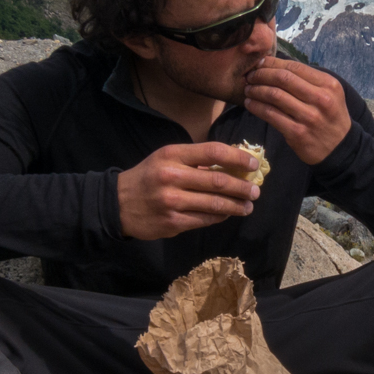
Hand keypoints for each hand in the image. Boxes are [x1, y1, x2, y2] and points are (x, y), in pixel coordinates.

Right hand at [117, 142, 260, 239]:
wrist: (117, 204)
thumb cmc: (148, 177)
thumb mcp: (166, 158)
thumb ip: (195, 159)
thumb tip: (232, 163)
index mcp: (173, 155)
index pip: (214, 152)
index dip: (238, 157)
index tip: (253, 164)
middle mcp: (172, 176)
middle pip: (219, 181)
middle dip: (242, 187)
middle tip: (255, 191)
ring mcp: (172, 201)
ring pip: (215, 204)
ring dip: (237, 205)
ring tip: (248, 206)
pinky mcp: (173, 222)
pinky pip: (205, 220)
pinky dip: (220, 217)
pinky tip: (228, 214)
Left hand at [243, 57, 350, 164]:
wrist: (339, 149)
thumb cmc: (329, 118)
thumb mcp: (329, 94)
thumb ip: (308, 81)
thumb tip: (277, 66)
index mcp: (328, 84)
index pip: (295, 67)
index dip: (273, 63)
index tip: (260, 63)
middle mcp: (320, 98)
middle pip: (283, 78)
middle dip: (262, 74)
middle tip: (250, 76)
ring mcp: (309, 117)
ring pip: (274, 95)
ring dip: (256, 90)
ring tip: (248, 89)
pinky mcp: (297, 133)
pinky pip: (271, 115)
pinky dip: (256, 107)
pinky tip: (250, 104)